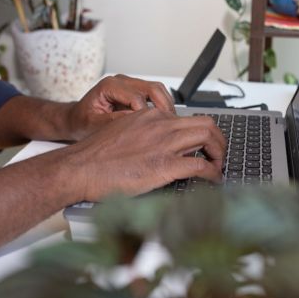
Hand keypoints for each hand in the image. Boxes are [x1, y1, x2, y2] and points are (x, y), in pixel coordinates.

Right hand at [54, 108, 225, 201]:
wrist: (79, 168)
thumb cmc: (96, 157)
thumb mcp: (124, 133)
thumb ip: (145, 134)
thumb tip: (161, 146)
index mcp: (151, 116)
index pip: (187, 118)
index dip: (202, 133)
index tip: (204, 145)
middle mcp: (161, 124)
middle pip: (206, 123)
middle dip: (219, 140)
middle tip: (219, 155)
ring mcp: (163, 144)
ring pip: (208, 137)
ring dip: (220, 153)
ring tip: (218, 167)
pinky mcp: (164, 165)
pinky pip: (200, 166)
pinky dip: (213, 173)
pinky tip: (213, 180)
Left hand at [66, 74, 174, 139]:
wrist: (77, 118)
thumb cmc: (82, 121)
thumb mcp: (94, 124)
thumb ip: (114, 121)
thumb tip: (136, 121)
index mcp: (109, 86)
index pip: (137, 97)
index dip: (144, 115)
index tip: (147, 130)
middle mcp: (121, 81)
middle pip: (152, 88)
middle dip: (163, 107)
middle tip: (168, 125)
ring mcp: (130, 84)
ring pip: (157, 89)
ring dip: (166, 105)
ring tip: (168, 123)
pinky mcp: (135, 90)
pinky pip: (155, 94)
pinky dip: (162, 105)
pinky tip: (162, 120)